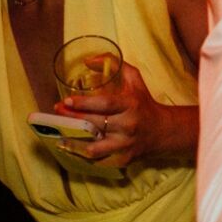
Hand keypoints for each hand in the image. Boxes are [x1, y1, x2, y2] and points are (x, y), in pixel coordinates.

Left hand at [56, 58, 188, 165]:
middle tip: (58, 113)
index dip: (84, 103)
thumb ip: (115, 64)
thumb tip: (88, 60)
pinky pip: (98, 161)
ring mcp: (125, 145)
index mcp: (130, 105)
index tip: (66, 101)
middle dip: (72, 119)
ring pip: (93, 148)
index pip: (105, 104)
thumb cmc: (144, 103)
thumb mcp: (135, 80)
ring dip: (74, 143)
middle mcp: (128, 125)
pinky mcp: (123, 160)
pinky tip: (72, 150)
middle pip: (94, 124)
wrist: (163, 131)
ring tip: (60, 136)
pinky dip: (83, 156)